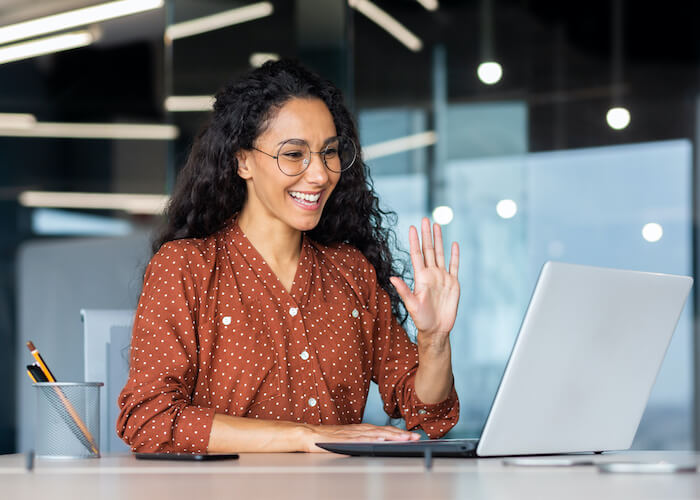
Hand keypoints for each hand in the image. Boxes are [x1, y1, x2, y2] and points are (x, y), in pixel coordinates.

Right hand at [300, 423, 419, 452]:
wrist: (308, 434)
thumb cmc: (327, 438)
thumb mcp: (348, 438)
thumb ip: (361, 440)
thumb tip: (377, 444)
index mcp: (360, 429)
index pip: (383, 430)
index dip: (398, 433)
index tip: (412, 435)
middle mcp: (358, 430)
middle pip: (383, 431)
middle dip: (400, 434)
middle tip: (415, 437)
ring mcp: (352, 434)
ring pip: (375, 434)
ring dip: (391, 436)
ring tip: (404, 439)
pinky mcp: (344, 440)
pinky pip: (360, 440)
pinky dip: (372, 440)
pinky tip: (381, 441)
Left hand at [390, 217, 459, 351]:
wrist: (437, 329)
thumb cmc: (421, 319)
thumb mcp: (412, 305)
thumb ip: (404, 291)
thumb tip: (392, 278)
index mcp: (420, 277)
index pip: (417, 255)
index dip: (415, 241)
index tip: (411, 227)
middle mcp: (431, 274)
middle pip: (428, 250)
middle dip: (426, 234)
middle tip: (425, 219)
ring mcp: (442, 277)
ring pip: (440, 254)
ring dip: (438, 240)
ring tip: (436, 225)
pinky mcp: (453, 283)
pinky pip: (454, 266)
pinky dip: (454, 255)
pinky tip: (454, 244)